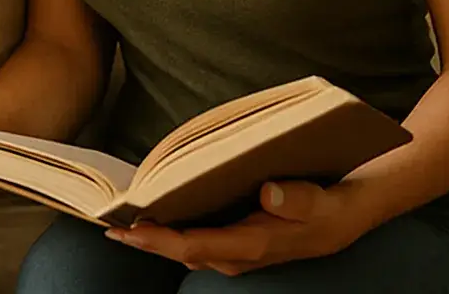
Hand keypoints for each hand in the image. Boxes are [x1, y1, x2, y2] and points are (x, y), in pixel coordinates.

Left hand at [106, 181, 366, 275]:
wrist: (340, 219)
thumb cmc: (324, 206)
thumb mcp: (317, 199)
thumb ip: (293, 197)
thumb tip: (267, 192)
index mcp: (250, 244)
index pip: (194, 246)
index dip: (158, 240)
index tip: (128, 230)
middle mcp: (236, 256)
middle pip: (179, 252)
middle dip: (144, 242)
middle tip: (108, 228)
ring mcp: (233, 255)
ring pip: (183, 251)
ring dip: (153, 240)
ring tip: (121, 222)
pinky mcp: (233, 246)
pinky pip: (193, 244)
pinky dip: (169, 235)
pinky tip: (153, 220)